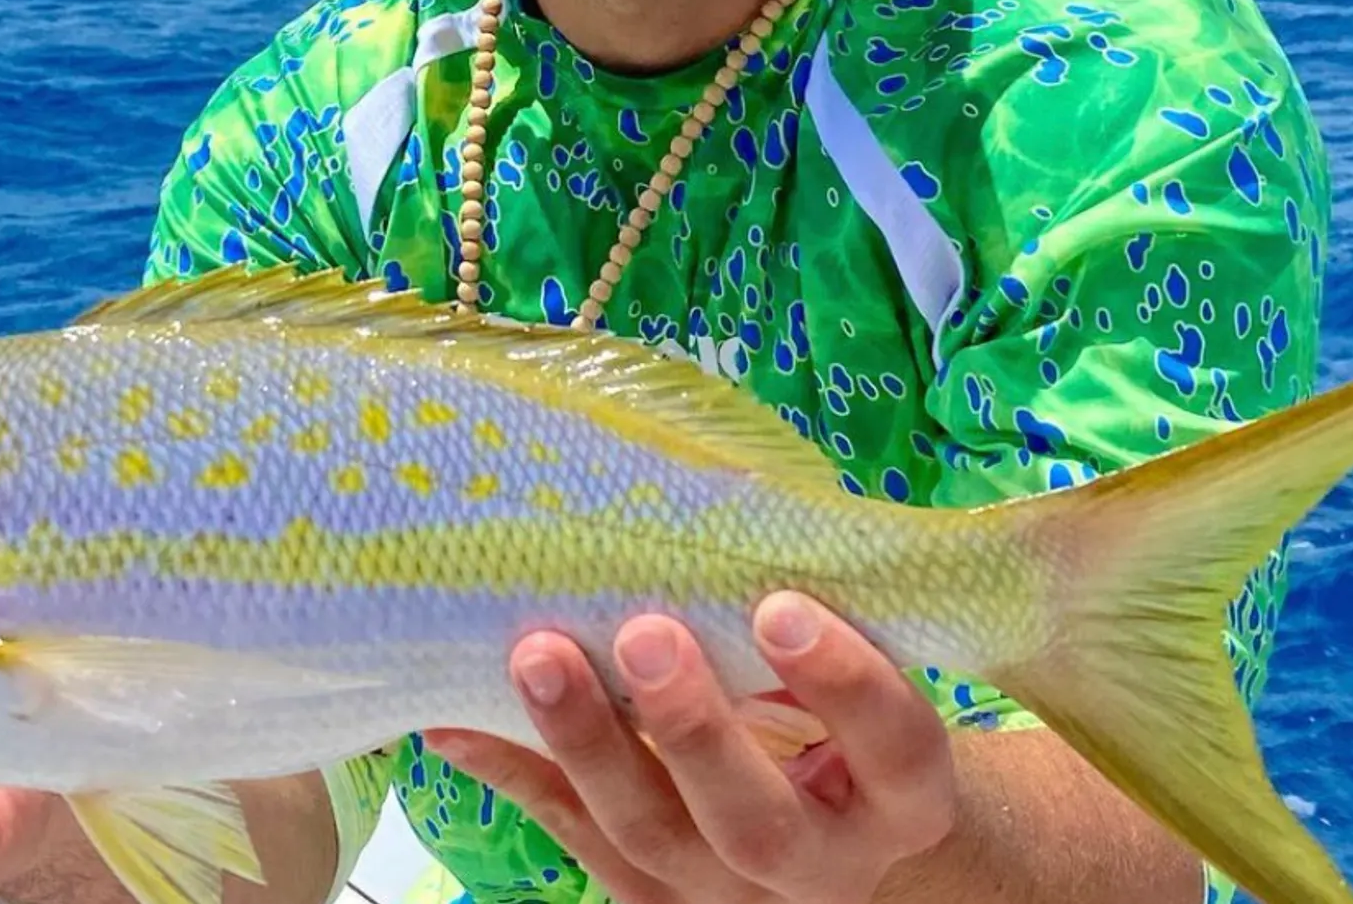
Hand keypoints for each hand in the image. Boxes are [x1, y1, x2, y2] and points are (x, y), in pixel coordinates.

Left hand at [423, 594, 955, 903]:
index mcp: (897, 794)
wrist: (850, 840)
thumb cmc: (850, 719)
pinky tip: (455, 719)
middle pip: (756, 822)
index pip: (893, 744)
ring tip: (536, 656)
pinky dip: (512, 773)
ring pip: (654, 838)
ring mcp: (730, 892)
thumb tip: (723, 489)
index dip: (841, 682)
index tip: (778, 604)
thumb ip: (822, 609)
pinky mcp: (654, 900)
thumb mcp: (868, 672)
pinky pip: (574, 841)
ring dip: (587, 744)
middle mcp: (820, 859)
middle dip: (692, 729)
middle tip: (642, 634)